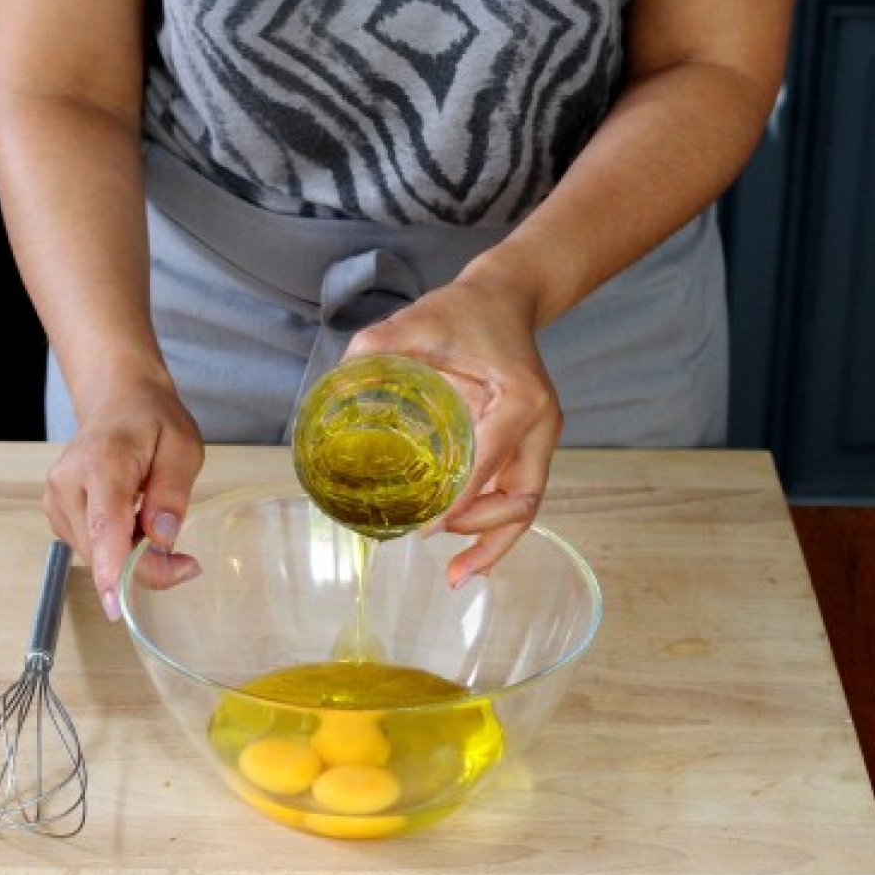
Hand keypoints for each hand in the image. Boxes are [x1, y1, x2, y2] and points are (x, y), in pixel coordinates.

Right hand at [41, 374, 204, 620]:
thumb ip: (172, 492)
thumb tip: (162, 538)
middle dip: (145, 567)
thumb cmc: (151, 420)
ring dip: (132, 558)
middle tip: (186, 560)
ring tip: (154, 519)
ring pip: (97, 557)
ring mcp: (57, 502)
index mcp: (101, 463)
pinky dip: (118, 549)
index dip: (113, 570)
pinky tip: (132, 521)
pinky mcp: (58, 515)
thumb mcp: (182, 446)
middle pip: (103, 552)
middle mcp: (67, 485)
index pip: (104, 526)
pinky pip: (92, 549)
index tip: (118, 607)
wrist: (115, 401)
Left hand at [346, 276, 561, 587]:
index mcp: (520, 399)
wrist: (507, 298)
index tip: (426, 525)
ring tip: (455, 577)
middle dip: (484, 534)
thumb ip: (378, 346)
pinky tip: (469, 558)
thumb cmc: (465, 311)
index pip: (492, 458)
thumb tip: (335, 384)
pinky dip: (495, 529)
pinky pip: (515, 496)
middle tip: (440, 559)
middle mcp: (539, 425)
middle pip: (522, 498)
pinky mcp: (526, 447)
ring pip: (524, 506)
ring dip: (494, 543)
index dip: (461, 498)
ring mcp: (537, 439)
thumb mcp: (420, 320)